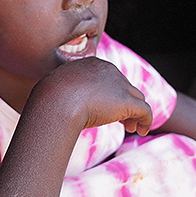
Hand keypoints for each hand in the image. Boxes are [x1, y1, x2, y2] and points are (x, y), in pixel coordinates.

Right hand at [32, 57, 152, 134]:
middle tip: (124, 121)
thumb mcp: (55, 90)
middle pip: (125, 87)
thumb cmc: (49, 99)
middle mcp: (109, 70)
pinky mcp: (127, 102)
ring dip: (136, 113)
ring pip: (137, 98)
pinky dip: (146, 122)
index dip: (112, 94)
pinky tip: (141, 132)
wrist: (56, 101)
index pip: (111, 78)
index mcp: (93, 64)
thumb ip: (64, 94)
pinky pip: (145, 111)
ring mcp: (120, 85)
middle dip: (126, 103)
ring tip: (132, 128)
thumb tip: (59, 105)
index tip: (108, 109)